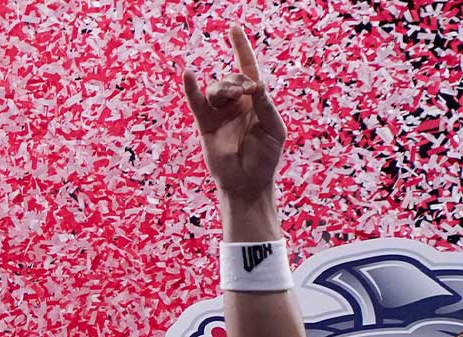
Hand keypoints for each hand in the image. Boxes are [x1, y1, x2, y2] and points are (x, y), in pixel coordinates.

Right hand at [181, 25, 285, 201]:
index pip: (248, 68)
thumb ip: (265, 105)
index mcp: (256, 101)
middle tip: (246, 93)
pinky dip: (191, 88)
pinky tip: (188, 74)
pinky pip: (196, 102)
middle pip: (232, 77)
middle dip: (239, 81)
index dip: (241, 48)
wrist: (247, 182)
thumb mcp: (274, 129)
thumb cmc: (265, 157)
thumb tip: (256, 84)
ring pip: (216, 88)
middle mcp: (236, 104)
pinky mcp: (205, 124)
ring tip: (232, 99)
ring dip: (225, 88)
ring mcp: (219, 113)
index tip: (233, 28)